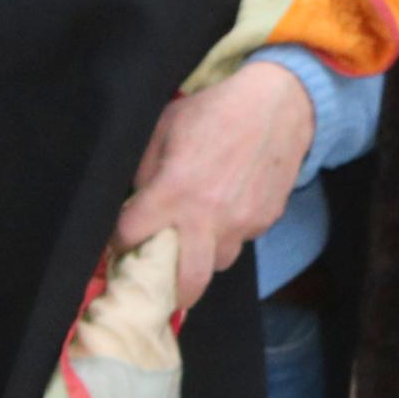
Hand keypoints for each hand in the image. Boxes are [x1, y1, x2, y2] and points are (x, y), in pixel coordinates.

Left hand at [112, 61, 315, 310]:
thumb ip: (145, 168)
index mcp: (174, 190)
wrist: (279, 106)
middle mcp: (208, 216)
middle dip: (171, 291)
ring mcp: (241, 223)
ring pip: (217, 264)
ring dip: (202, 258)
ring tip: (195, 239)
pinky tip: (225, 210)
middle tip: (161, 284)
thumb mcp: (165, 127)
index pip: (131, 236)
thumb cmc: (215, 111)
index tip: (120, 241)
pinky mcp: (264, 221)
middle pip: (188, 281)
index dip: (119, 240)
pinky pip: (240, 241)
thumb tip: (136, 199)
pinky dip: (228, 235)